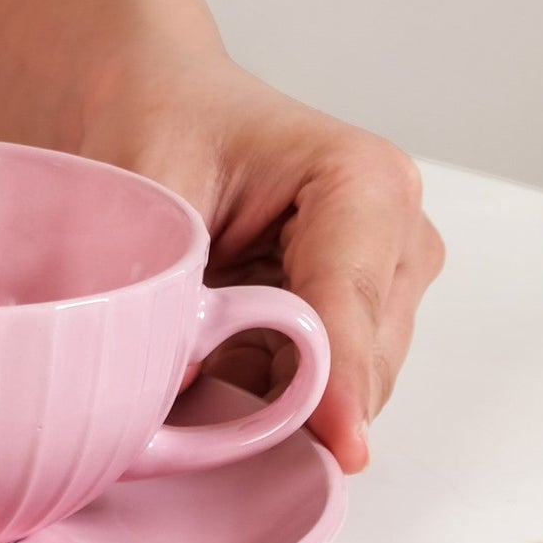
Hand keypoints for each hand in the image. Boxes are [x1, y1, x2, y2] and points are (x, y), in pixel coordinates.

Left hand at [75, 45, 443, 473]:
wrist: (155, 98)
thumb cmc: (160, 116)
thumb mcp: (146, 181)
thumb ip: (165, 278)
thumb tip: (177, 386)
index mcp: (364, 181)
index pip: (350, 300)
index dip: (339, 379)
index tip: (340, 445)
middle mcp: (396, 236)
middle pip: (362, 359)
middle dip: (291, 402)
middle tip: (200, 426)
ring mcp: (384, 284)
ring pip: (346, 386)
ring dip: (274, 404)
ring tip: (192, 386)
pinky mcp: (352, 319)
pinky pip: (318, 387)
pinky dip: (265, 397)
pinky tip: (210, 381)